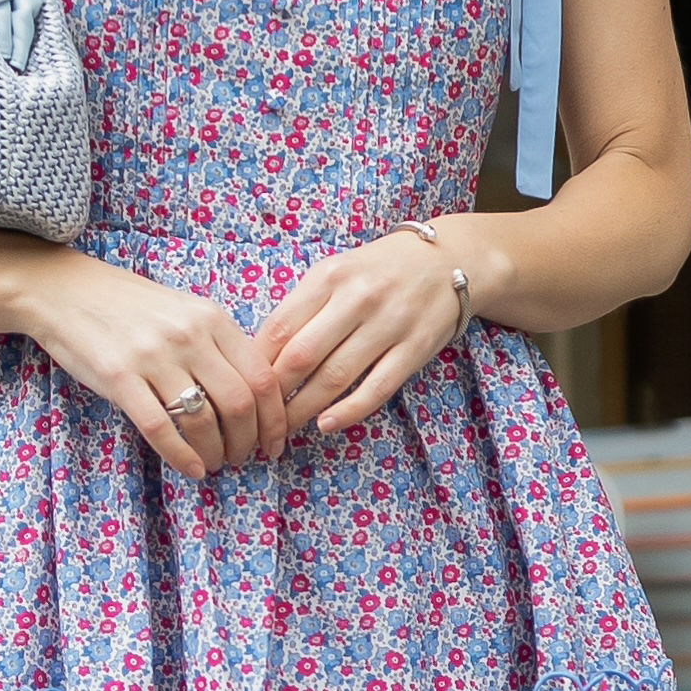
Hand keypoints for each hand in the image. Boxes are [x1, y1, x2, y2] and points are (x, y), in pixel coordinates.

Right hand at [14, 251, 289, 476]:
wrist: (66, 291)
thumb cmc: (130, 307)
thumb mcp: (185, 312)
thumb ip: (218, 346)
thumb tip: (255, 397)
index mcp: (212, 318)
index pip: (262, 377)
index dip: (275, 419)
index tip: (274, 443)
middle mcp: (189, 335)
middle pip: (240, 403)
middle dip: (248, 441)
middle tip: (243, 458)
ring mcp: (153, 355)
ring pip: (204, 420)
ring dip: (216, 452)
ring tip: (214, 463)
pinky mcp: (119, 376)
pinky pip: (160, 427)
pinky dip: (182, 456)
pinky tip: (191, 469)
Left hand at [254, 226, 471, 442]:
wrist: (448, 260)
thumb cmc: (379, 270)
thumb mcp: (335, 271)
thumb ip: (302, 307)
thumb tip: (261, 356)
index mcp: (329, 276)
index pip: (279, 328)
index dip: (255, 366)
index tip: (242, 390)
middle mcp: (357, 298)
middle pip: (301, 356)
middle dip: (274, 396)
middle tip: (258, 421)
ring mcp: (389, 324)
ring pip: (335, 377)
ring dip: (304, 410)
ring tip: (285, 430)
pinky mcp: (415, 348)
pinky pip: (376, 388)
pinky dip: (348, 411)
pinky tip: (326, 425)